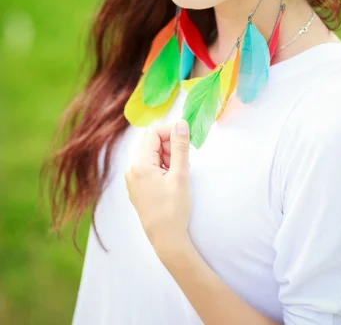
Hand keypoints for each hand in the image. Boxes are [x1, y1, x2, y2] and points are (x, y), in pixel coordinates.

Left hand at [124, 119, 191, 257]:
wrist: (166, 240)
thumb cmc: (174, 209)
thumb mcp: (180, 175)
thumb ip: (180, 147)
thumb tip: (181, 123)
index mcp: (139, 164)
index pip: (153, 133)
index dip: (171, 132)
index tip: (186, 141)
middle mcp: (131, 169)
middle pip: (151, 143)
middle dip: (170, 146)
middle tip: (184, 161)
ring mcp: (132, 179)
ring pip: (151, 155)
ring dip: (167, 157)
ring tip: (179, 173)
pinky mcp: (137, 187)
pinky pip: (149, 167)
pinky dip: (162, 167)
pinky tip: (172, 180)